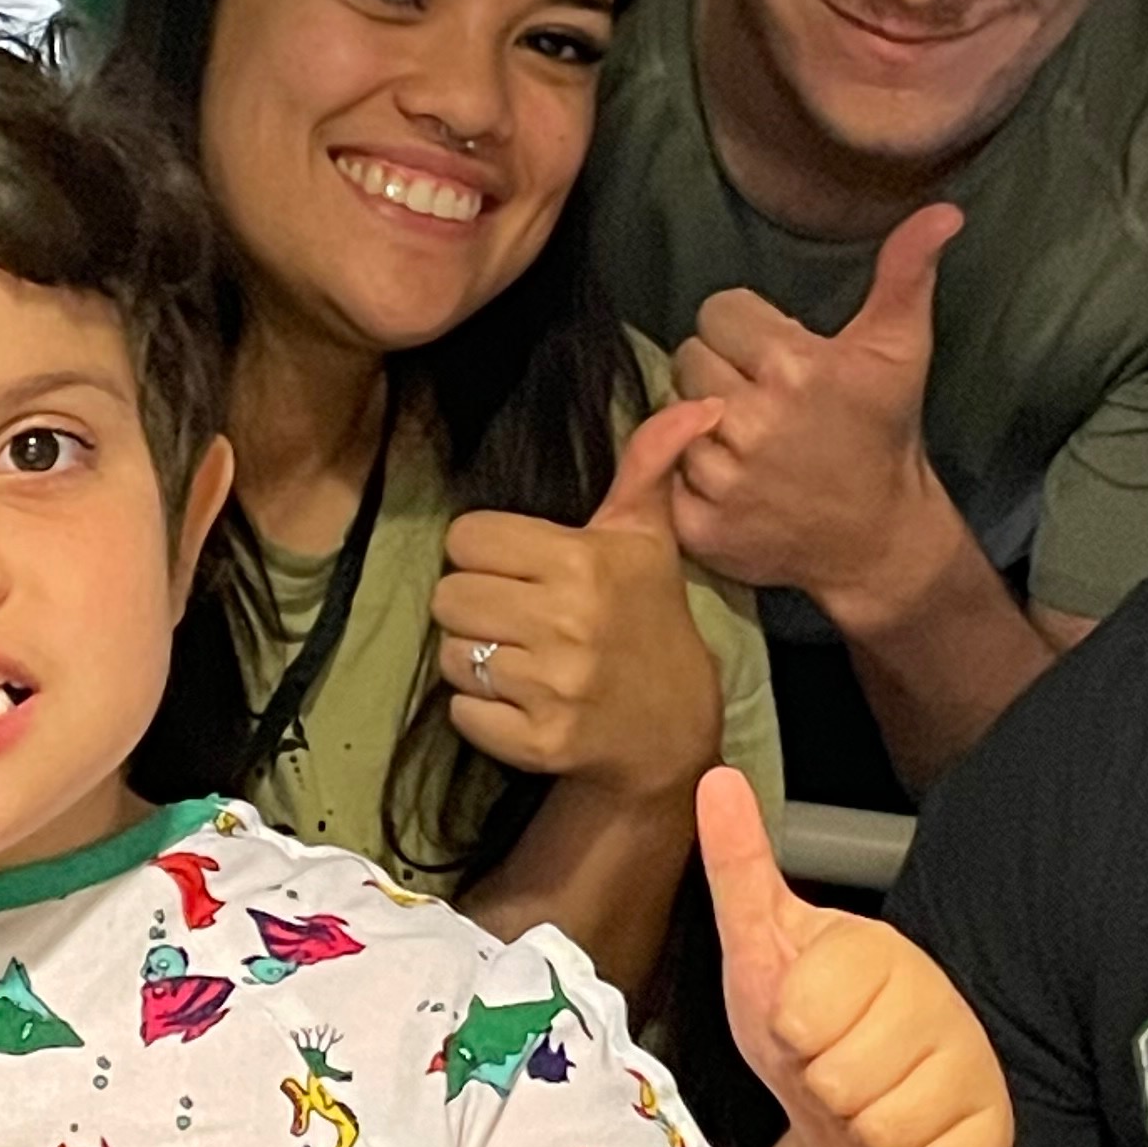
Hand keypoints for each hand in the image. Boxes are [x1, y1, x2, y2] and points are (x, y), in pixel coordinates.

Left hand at [432, 397, 727, 799]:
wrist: (672, 733)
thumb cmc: (650, 622)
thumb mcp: (648, 538)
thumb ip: (649, 464)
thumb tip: (699, 404)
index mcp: (583, 562)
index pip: (466, 538)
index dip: (486, 552)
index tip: (520, 569)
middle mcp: (566, 622)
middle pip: (448, 595)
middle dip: (476, 605)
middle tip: (516, 616)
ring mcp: (552, 687)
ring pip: (451, 655)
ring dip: (476, 659)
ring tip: (521, 659)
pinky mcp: (538, 741)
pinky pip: (461, 713)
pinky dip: (481, 711)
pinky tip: (521, 701)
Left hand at [669, 204, 960, 612]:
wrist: (878, 539)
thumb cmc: (883, 434)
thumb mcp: (901, 350)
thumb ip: (906, 273)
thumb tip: (942, 211)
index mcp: (792, 368)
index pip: (717, 313)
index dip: (746, 331)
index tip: (778, 358)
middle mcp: (751, 421)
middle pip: (689, 359)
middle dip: (722, 372)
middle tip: (763, 399)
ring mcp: (722, 479)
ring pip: (672, 415)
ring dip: (703, 423)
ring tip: (749, 439)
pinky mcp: (700, 525)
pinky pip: (664, 474)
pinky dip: (690, 479)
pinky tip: (734, 480)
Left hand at [697, 766, 1007, 1146]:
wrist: (856, 1125)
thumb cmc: (808, 1033)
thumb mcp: (759, 949)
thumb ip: (740, 869)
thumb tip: (718, 780)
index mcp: (876, 948)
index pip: (805, 1011)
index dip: (790, 1032)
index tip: (800, 1025)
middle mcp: (936, 995)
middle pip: (842, 1076)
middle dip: (820, 1087)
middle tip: (833, 1070)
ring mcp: (972, 1059)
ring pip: (883, 1126)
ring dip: (857, 1131)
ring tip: (866, 1102)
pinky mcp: (994, 1125)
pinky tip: (905, 1138)